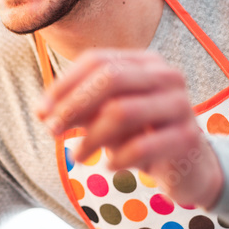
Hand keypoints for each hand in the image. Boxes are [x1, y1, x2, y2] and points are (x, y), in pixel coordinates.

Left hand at [36, 49, 223, 208]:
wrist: (187, 168)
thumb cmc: (140, 135)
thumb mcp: (105, 118)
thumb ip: (79, 109)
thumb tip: (44, 111)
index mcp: (145, 62)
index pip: (97, 60)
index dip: (64, 85)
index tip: (41, 112)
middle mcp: (166, 75)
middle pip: (111, 77)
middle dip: (74, 104)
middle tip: (51, 131)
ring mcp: (181, 105)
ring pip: (123, 111)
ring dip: (91, 137)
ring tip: (76, 156)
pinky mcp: (187, 137)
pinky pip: (143, 145)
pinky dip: (118, 158)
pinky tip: (108, 166)